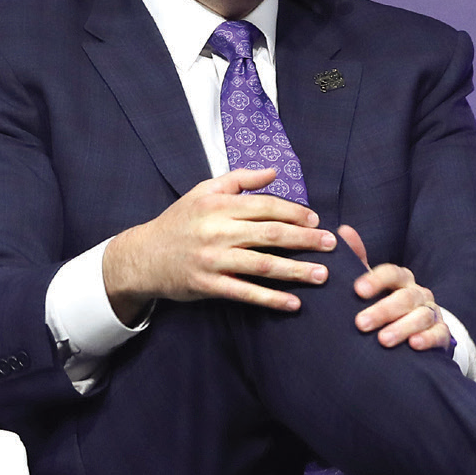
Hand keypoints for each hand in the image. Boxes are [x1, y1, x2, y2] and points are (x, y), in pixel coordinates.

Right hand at [102, 168, 337, 321]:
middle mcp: (217, 231)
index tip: (316, 220)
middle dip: (305, 239)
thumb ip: (239, 180)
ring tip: (322, 275)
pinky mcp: (208, 285)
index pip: (266, 206)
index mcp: (218, 206)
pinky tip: (294, 303)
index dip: (294, 212)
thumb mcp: (203, 192)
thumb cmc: (179, 222)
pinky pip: (245, 292)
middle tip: (332, 245)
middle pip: (270, 233)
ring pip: (262, 264)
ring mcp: (213, 259)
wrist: (143, 256)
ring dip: (296, 271)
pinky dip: (271, 298)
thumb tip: (274, 171)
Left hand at [340, 225, 450, 351]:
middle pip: (405, 297)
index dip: (376, 280)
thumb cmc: (385, 302)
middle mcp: (418, 292)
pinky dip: (427, 338)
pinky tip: (414, 345)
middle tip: (360, 324)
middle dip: (383, 310)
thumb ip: (357, 258)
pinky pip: (439, 333)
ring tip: (383, 340)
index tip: (358, 291)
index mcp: (401, 279)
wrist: (413, 328)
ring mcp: (431, 312)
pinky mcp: (441, 332)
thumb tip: (344, 230)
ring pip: (421, 316)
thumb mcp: (371, 282)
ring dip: (402, 328)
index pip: (392, 273)